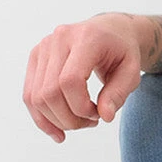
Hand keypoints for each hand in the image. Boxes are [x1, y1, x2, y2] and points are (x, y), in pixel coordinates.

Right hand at [22, 13, 142, 142]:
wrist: (110, 31)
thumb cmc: (121, 51)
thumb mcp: (132, 72)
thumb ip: (118, 93)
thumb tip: (105, 116)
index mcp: (86, 38)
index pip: (70, 80)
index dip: (80, 107)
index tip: (98, 115)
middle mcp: (59, 39)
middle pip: (50, 92)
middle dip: (69, 118)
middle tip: (90, 122)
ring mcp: (43, 47)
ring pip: (36, 97)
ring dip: (56, 120)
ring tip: (77, 123)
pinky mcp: (35, 57)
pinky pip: (29, 95)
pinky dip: (40, 118)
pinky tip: (55, 130)